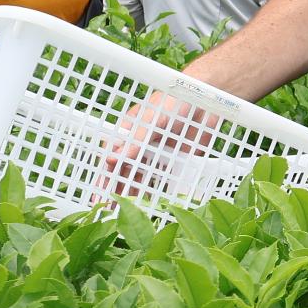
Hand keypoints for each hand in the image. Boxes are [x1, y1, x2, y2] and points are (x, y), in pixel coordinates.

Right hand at [102, 91, 220, 199]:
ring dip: (136, 190)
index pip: (113, 157)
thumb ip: (136, 141)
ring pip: (144, 175)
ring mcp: (158, 152)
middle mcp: (141, 144)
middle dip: (118, 188)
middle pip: (126, 169)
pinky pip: (166, 175)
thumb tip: (111, 158)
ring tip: (130, 208)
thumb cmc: (174, 101)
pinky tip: (157, 201)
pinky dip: (161, 187)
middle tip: (110, 208)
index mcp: (129, 132)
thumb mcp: (153, 120)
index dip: (106, 176)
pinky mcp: (176, 157)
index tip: (101, 193)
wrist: (207, 99)